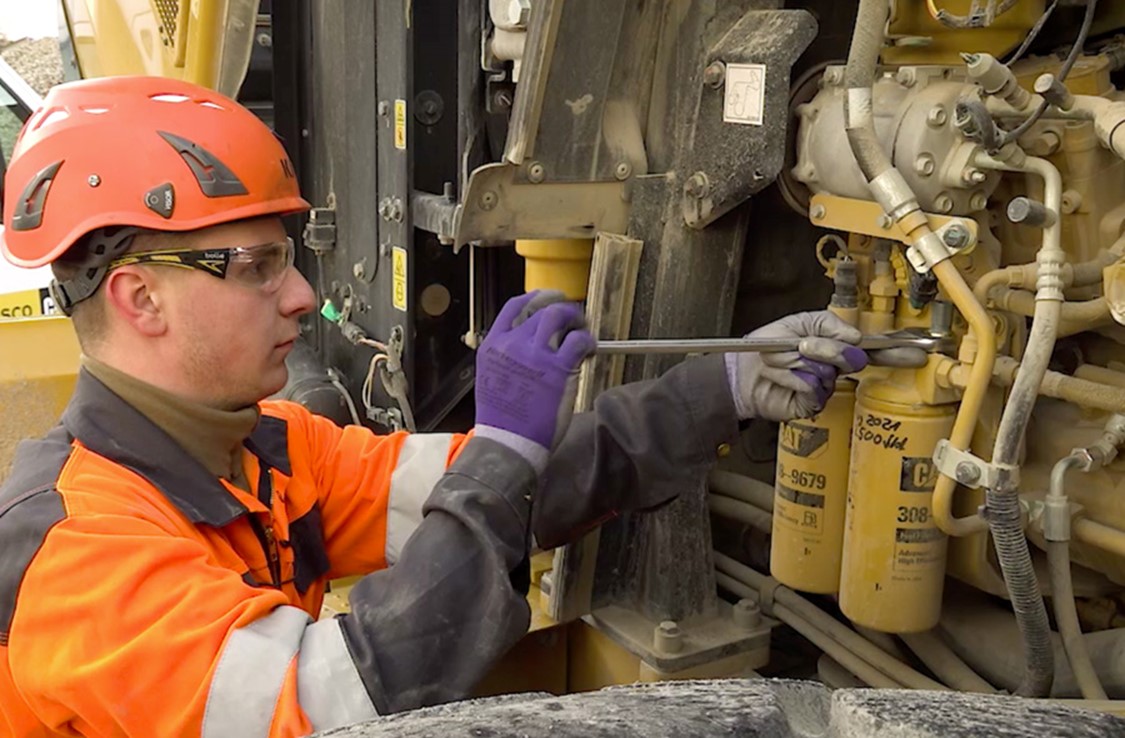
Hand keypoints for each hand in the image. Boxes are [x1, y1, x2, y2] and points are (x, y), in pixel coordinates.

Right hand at [474, 290, 595, 470]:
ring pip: (559, 316)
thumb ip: (505, 357)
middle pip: (542, 308)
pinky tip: (590, 349)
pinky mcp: (559, 369)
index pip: (514, 307)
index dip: (535, 297)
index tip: (546, 298)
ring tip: (582, 327)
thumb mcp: (491, 379)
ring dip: (575, 317)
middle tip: (573, 315)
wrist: (508, 444)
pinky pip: (578, 340)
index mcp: (493, 346)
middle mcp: (513, 345)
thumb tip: (525, 345)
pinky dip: (588, 340)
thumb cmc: (502, 421)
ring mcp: (536, 355)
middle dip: (561, 307)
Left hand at [725, 311, 868, 421]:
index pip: (859, 344)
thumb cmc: (766, 345)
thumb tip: (855, 336)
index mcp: (833, 345)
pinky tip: (781, 377)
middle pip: (850, 359)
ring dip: (798, 364)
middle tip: (802, 346)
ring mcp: (824, 386)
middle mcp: (833, 367)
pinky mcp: (812, 404)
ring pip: (827, 373)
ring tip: (780, 361)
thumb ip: (827, 323)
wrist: (743, 370)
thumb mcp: (796, 322)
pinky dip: (795, 380)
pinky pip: (814, 389)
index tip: (850, 338)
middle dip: (824, 349)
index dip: (855, 342)